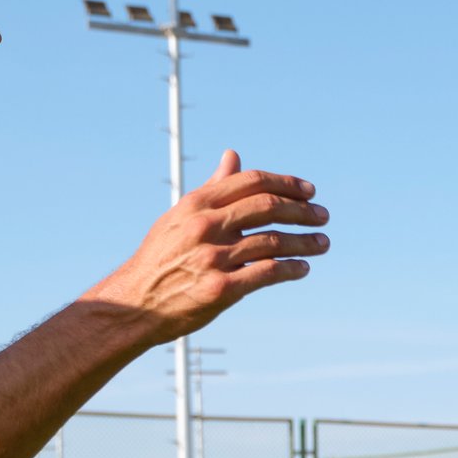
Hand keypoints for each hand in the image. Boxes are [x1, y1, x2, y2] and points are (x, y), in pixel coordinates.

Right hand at [95, 150, 329, 335]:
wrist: (135, 302)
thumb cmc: (160, 257)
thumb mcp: (180, 216)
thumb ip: (211, 187)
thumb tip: (234, 155)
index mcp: (196, 203)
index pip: (252, 182)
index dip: (286, 183)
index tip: (309, 191)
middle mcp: (206, 226)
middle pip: (268, 208)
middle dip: (302, 211)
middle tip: (323, 216)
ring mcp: (213, 258)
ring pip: (272, 242)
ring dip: (304, 242)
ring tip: (322, 244)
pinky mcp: (220, 289)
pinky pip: (266, 273)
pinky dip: (289, 269)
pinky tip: (302, 268)